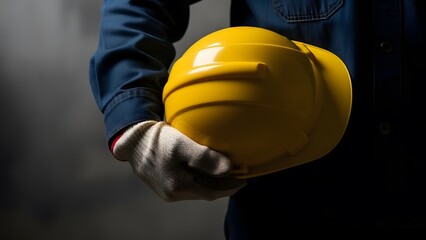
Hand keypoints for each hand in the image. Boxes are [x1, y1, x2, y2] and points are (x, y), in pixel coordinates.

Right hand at [113, 121, 246, 200]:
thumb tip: (229, 169)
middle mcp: (173, 193)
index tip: (244, 178)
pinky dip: (200, 179)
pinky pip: (188, 185)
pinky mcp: (163, 184)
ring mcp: (167, 191)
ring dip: (212, 182)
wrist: (132, 139)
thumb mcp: (182, 144)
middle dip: (223, 185)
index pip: (213, 192)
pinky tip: (205, 170)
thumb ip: (205, 157)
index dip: (230, 187)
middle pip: (206, 192)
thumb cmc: (157, 139)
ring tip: (225, 172)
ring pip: (197, 190)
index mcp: (178, 186)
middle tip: (238, 175)